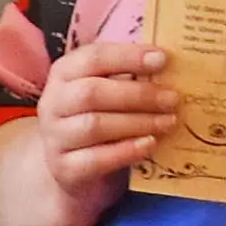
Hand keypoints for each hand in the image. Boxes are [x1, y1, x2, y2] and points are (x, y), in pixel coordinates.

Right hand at [36, 34, 179, 194]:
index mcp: (64, 73)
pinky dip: (126, 151)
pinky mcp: (64, 168)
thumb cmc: (99, 116)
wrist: (75, 164)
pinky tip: (150, 144)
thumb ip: (129, 76)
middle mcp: (52, 103)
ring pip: (94, 126)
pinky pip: (96, 159)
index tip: (162, 59)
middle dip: (138, 94)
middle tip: (172, 98)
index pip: (93, 58)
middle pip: (92, 93)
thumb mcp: (107, 90)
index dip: (128, 57)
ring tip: (168, 122)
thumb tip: (167, 66)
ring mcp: (55, 138)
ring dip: (138, 122)